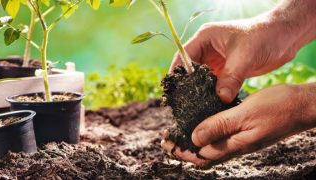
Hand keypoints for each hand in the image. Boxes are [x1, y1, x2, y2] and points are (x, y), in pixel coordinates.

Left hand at [161, 84, 315, 166]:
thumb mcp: (245, 114)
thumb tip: (195, 139)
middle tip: (167, 139)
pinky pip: (221, 137)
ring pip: (211, 147)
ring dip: (193, 142)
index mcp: (234, 145)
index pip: (200, 155)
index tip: (165, 142)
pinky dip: (207, 133)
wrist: (303, 106)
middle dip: (183, 149)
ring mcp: (241, 140)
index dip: (181, 151)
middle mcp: (236, 146)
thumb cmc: (278, 108)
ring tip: (179, 132)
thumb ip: (220, 126)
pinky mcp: (245, 132)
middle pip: (203, 155)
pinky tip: (202, 123)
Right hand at [170, 0, 315, 103]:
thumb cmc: (264, 36)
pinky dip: (211, 94)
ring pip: (200, 79)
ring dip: (199, 92)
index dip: (178, 74)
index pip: (183, 57)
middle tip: (182, 104)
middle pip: (189, 70)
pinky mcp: (225, 70)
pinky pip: (213, 84)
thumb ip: (231, 77)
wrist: (284, 37)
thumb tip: (221, 98)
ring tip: (194, 108)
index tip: (175, 92)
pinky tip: (210, 106)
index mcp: (205, 38)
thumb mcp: (245, 56)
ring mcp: (216, 60)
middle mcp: (207, 49)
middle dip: (186, 86)